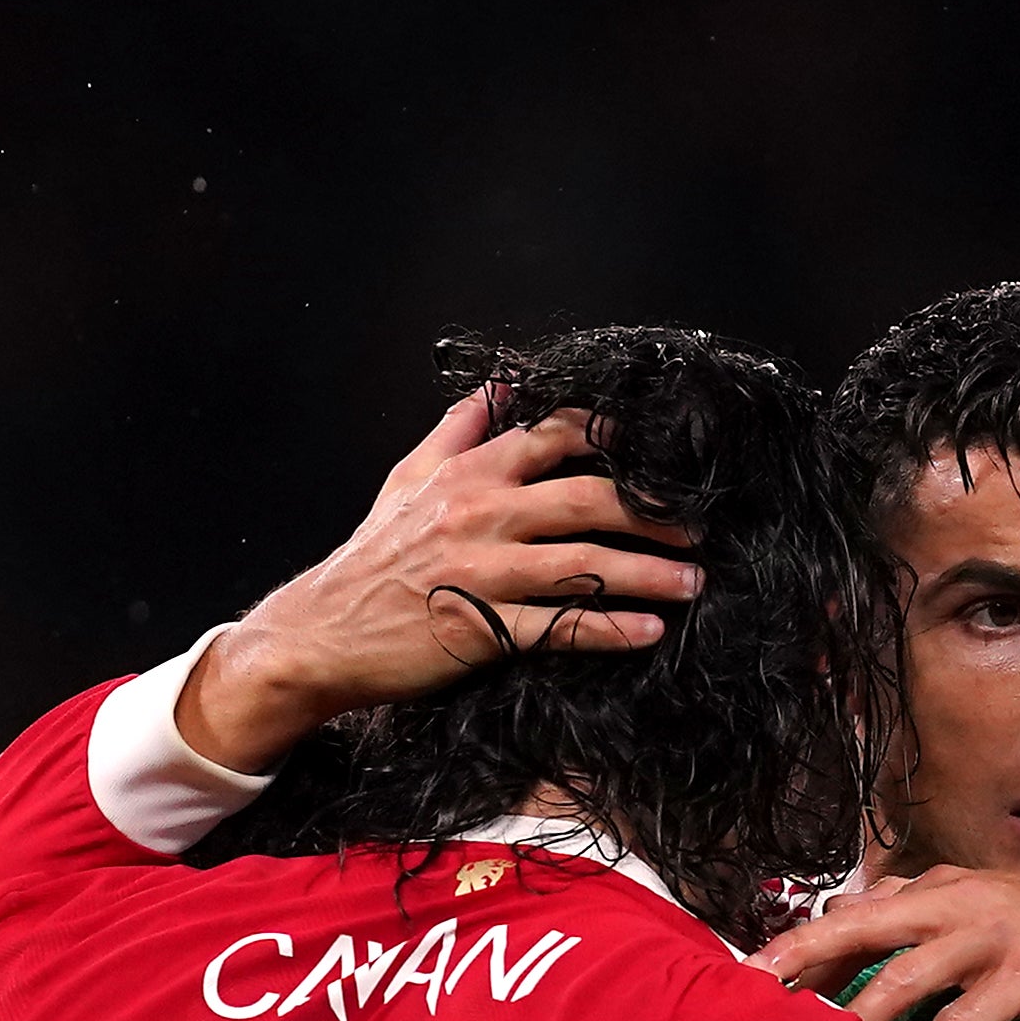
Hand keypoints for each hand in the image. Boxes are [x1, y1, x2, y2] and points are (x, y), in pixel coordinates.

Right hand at [177, 392, 706, 770]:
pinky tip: (650, 632)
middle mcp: (481, 514)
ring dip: (648, 573)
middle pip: (588, 499)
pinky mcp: (482, 629)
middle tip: (698, 525)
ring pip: (584, 563)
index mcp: (469, 474)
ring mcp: (483, 572)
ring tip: (694, 581)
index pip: (556, 437)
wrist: (320, 633)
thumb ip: (459, 432)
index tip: (664, 455)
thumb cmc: (373, 558)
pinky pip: (560, 626)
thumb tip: (497, 387)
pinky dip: (609, 629)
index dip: (617, 441)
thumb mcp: (408, 480)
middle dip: (652, 511)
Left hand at [744, 868, 1019, 1020]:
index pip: (857, 912)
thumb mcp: (987, 910)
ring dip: (854, 1019)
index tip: (750, 977)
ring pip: (903, 977)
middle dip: (800, 965)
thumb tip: (856, 921)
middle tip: (748, 1002)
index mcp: (943, 889)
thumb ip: (924, 917)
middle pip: (861, 930)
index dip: (803, 944)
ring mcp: (992, 939)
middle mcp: (958, 904)